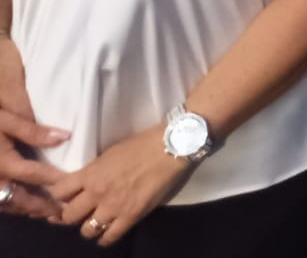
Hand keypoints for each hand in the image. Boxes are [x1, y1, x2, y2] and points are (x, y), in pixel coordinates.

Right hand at [0, 39, 68, 218]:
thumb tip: (63, 139)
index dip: (53, 183)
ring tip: (48, 209)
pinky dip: (11, 199)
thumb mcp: (7, 108)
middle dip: (37, 206)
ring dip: (24, 206)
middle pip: (14, 198)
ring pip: (3, 200)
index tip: (73, 188)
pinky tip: (27, 197)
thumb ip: (32, 128)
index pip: (31, 175)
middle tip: (62, 211)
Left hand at [50, 124, 194, 246]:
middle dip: (71, 214)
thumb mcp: (111, 153)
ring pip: (86, 230)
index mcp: (90, 173)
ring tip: (96, 221)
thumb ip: (95, 171)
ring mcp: (113, 207)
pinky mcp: (130, 217)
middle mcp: (96, 193)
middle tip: (80, 211)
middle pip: (68, 215)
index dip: (60, 196)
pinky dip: (105, 237)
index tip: (66, 196)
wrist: (171, 147)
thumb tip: (86, 183)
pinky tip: (108, 231)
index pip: (59, 192)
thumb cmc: (142, 144)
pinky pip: (109, 237)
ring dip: (89, 227)